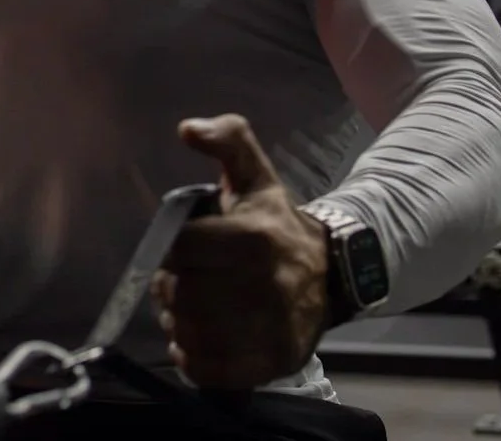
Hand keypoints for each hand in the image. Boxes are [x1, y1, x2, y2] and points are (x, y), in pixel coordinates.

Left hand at [152, 114, 328, 389]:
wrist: (330, 272)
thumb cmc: (273, 222)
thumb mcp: (253, 173)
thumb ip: (226, 138)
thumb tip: (187, 129)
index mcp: (253, 237)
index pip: (178, 249)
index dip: (170, 250)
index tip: (180, 250)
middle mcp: (264, 285)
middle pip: (181, 294)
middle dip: (170, 288)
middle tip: (181, 282)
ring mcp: (271, 329)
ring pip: (191, 333)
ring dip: (180, 322)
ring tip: (192, 308)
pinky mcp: (272, 363)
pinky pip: (209, 371)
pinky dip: (194, 358)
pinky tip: (201, 338)